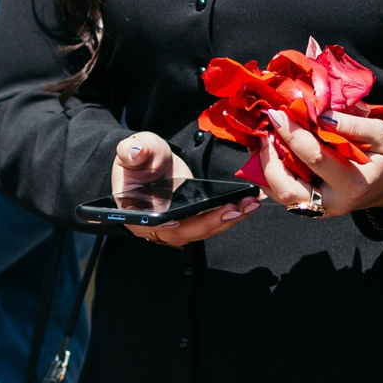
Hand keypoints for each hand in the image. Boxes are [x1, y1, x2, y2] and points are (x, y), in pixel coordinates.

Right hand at [108, 132, 259, 247]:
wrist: (150, 163)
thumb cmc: (139, 159)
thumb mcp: (133, 150)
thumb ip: (132, 151)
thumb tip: (135, 152)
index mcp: (136, 214)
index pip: (153, 225)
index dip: (170, 226)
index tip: (181, 222)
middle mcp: (157, 227)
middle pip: (185, 232)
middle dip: (212, 222)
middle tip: (234, 209)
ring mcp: (177, 228)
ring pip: (204, 230)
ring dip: (229, 218)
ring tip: (250, 203)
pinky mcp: (194, 222)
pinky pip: (213, 222)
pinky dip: (233, 213)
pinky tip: (250, 201)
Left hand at [256, 107, 382, 220]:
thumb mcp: (382, 135)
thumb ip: (355, 125)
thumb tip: (321, 114)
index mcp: (353, 184)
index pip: (315, 158)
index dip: (293, 134)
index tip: (278, 114)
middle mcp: (331, 203)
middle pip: (287, 189)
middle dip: (269, 160)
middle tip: (264, 132)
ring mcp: (318, 209)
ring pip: (279, 195)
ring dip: (264, 167)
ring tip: (263, 139)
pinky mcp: (309, 207)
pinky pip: (281, 193)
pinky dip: (269, 173)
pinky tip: (269, 152)